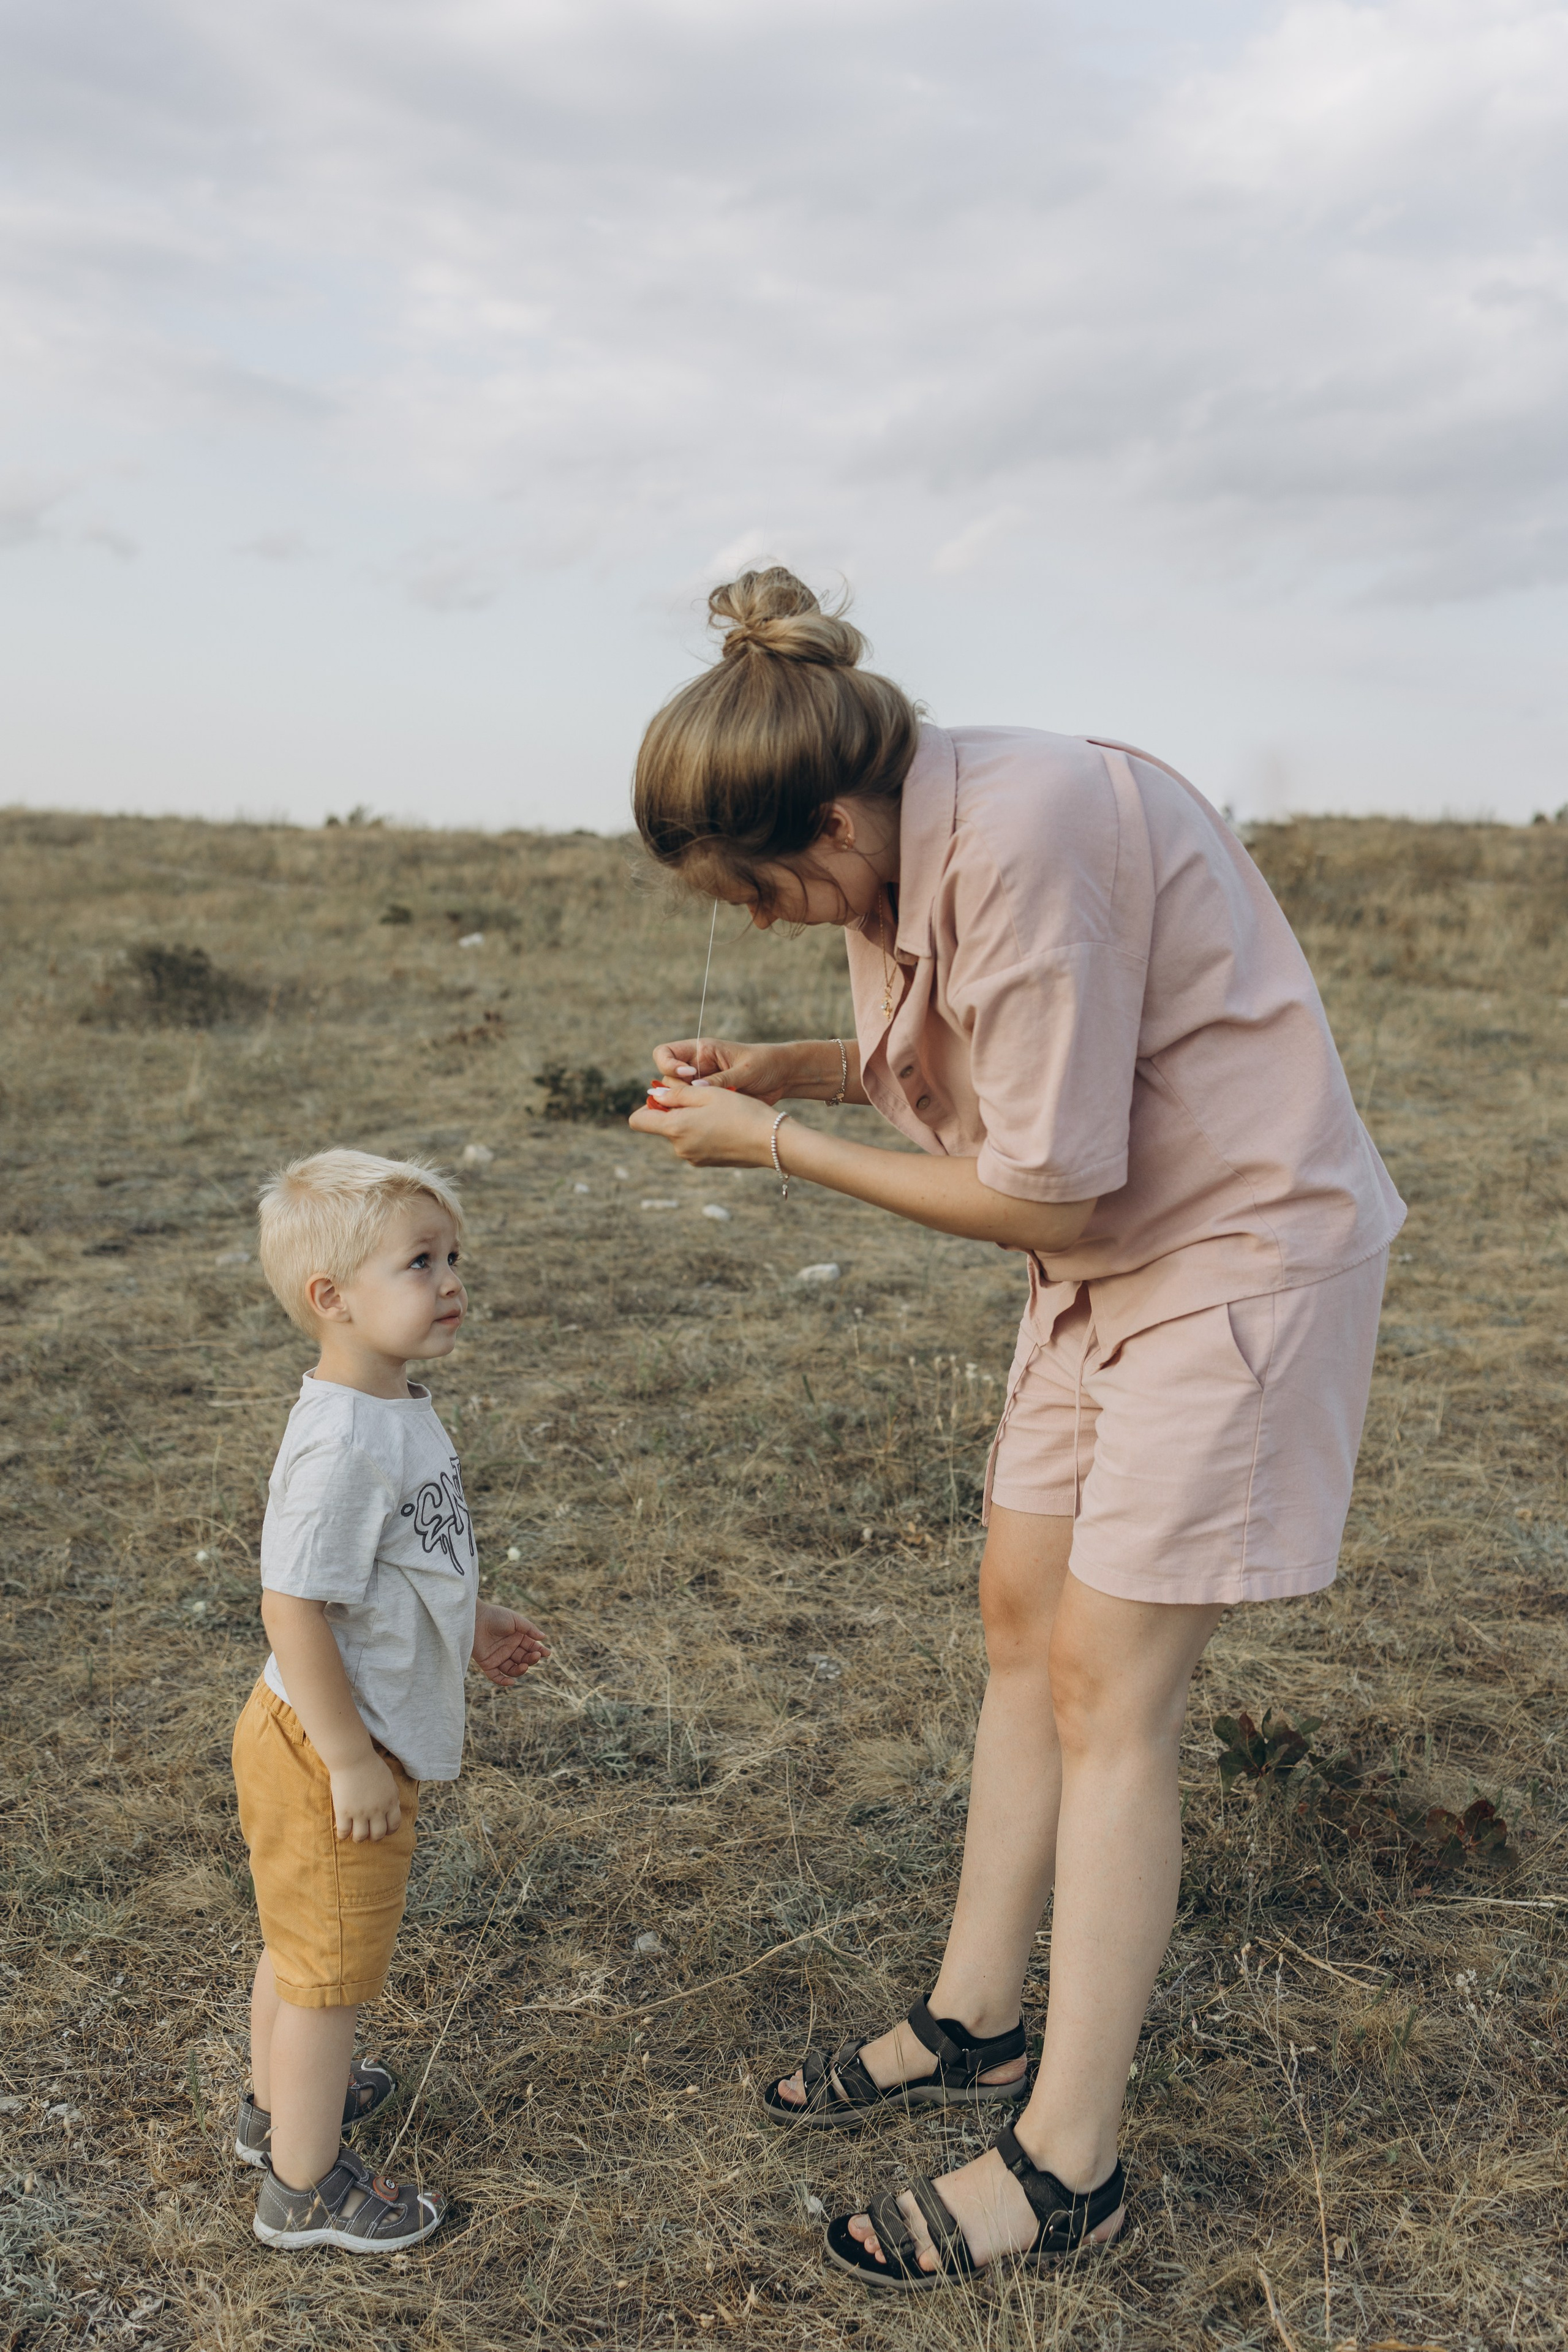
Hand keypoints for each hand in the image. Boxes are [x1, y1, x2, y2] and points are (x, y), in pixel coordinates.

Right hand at [329, 1752, 402, 1842]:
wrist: (353, 1758)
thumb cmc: (370, 1764)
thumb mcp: (389, 1780)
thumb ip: (392, 1795)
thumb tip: (393, 1806)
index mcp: (390, 1801)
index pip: (394, 1825)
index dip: (389, 1830)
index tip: (383, 1829)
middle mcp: (377, 1810)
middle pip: (378, 1834)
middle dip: (374, 1836)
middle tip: (368, 1833)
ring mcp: (360, 1812)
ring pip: (361, 1837)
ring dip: (359, 1838)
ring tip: (354, 1834)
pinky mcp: (344, 1812)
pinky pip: (344, 1832)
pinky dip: (343, 1835)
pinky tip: (343, 1831)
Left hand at [471, 1603, 549, 1686]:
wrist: (475, 1618)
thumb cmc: (495, 1616)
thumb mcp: (515, 1620)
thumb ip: (529, 1629)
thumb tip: (543, 1638)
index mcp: (516, 1638)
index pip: (531, 1647)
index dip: (539, 1651)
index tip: (547, 1653)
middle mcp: (509, 1649)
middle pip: (524, 1659)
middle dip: (531, 1659)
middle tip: (535, 1656)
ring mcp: (498, 1657)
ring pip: (513, 1669)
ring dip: (520, 1670)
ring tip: (524, 1666)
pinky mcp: (487, 1664)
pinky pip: (496, 1676)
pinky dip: (503, 1681)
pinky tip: (511, 1682)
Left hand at [628, 1078, 781, 1166]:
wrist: (771, 1142)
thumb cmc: (741, 1112)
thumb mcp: (708, 1093)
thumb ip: (677, 1094)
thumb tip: (655, 1094)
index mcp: (675, 1128)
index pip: (638, 1120)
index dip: (647, 1105)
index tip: (667, 1095)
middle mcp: (680, 1147)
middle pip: (663, 1125)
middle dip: (677, 1110)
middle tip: (704, 1097)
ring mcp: (694, 1158)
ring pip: (682, 1133)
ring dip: (693, 1120)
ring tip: (720, 1110)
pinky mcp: (708, 1162)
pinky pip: (697, 1143)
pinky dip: (705, 1132)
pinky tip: (727, 1125)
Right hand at [650, 1037, 803, 1104]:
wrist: (783, 1077)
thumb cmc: (765, 1063)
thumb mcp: (744, 1070)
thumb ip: (720, 1079)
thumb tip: (695, 1088)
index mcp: (700, 1051)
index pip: (665, 1053)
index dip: (669, 1064)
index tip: (688, 1074)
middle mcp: (696, 1068)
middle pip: (667, 1080)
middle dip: (676, 1091)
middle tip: (695, 1099)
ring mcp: (701, 1086)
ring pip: (678, 1098)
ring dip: (686, 1106)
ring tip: (705, 1112)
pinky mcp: (709, 1102)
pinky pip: (693, 1110)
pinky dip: (696, 1116)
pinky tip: (709, 1122)